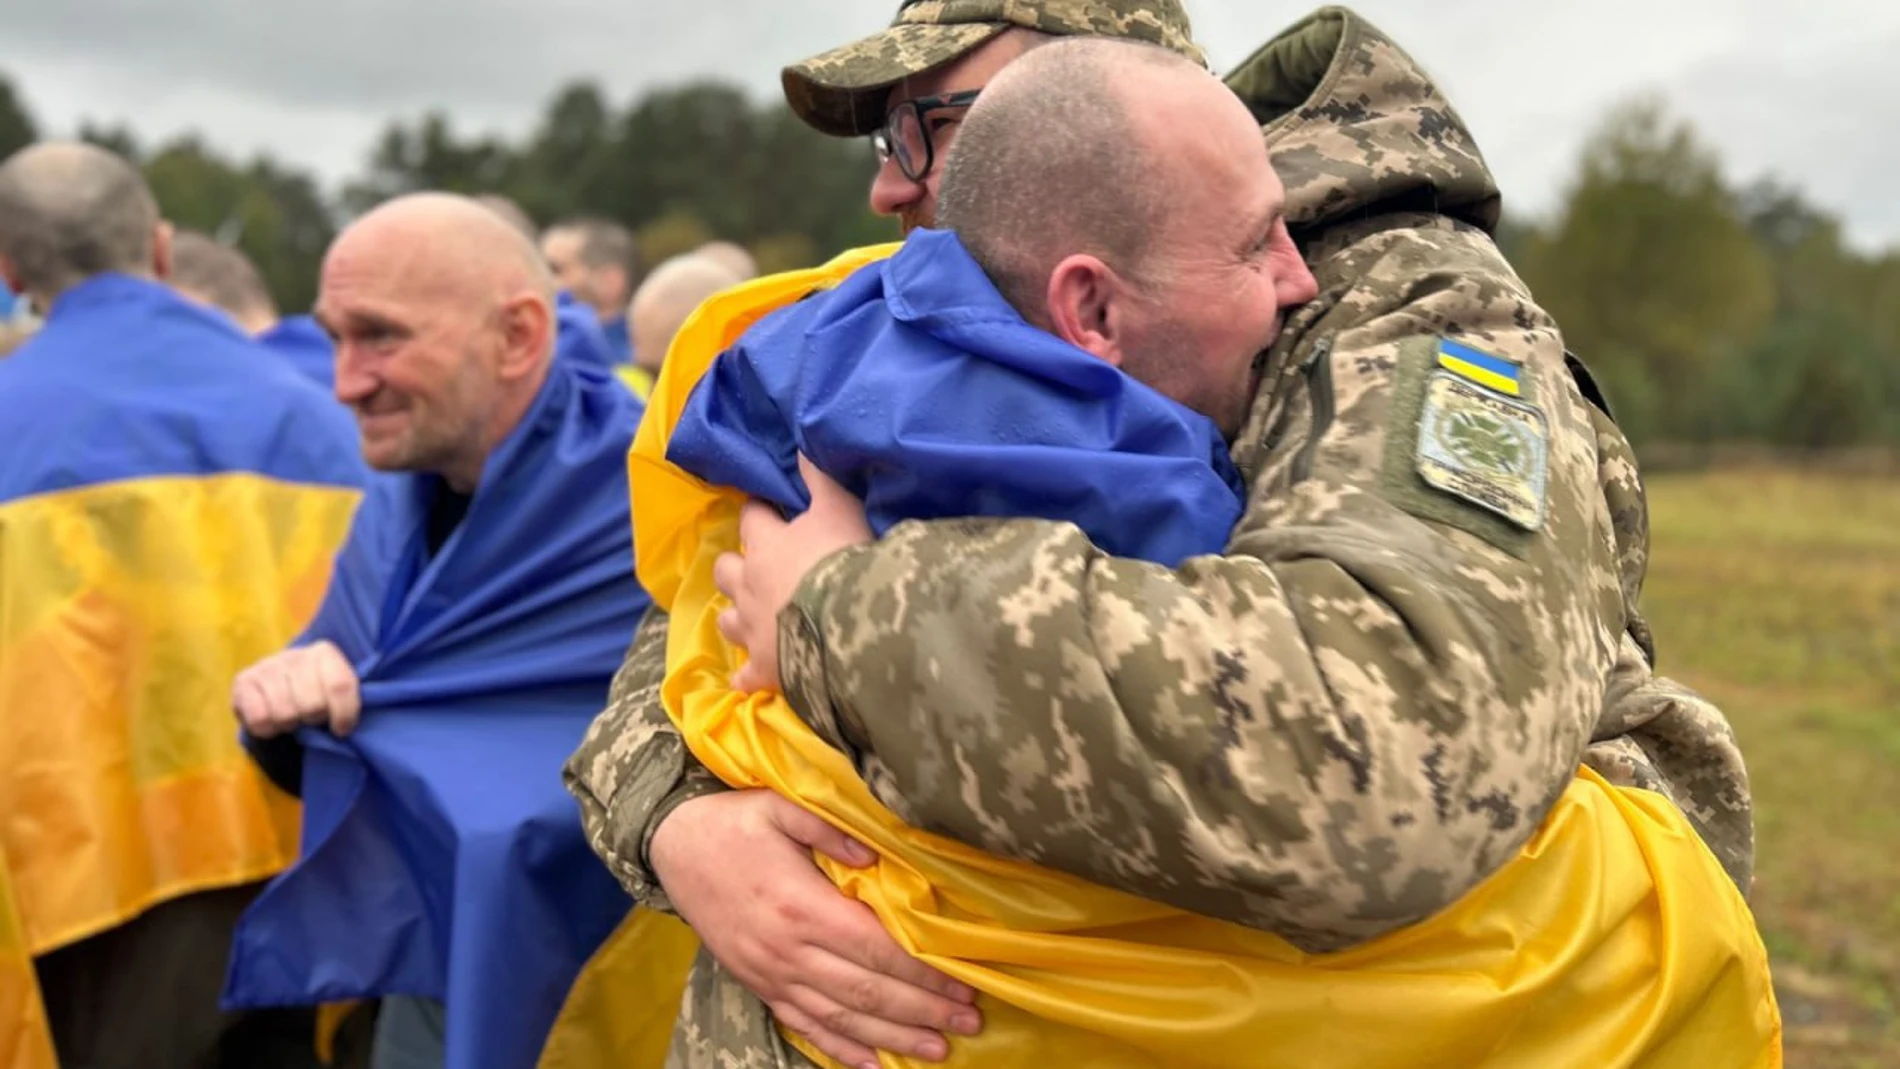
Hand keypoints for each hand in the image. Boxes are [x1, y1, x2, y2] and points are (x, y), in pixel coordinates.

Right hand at [232, 640, 362, 738]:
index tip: (342, 729)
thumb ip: (346, 698)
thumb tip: (347, 723)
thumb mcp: (336, 691)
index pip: (341, 686)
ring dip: (290, 724)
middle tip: (310, 717)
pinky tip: (272, 719)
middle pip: (312, 705)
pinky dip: (268, 729)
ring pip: (285, 713)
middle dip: (313, 719)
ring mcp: (266, 666)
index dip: (344, 714)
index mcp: (325, 652)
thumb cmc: (316, 693)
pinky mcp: (243, 681)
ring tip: (292, 717)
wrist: (278, 688)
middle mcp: (294, 654)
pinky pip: (259, 718)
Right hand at [651, 790, 980, 1066]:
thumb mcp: (780, 806)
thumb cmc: (733, 822)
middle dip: (922, 1010)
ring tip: (936, 1049)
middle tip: (968, 1022)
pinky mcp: (758, 984)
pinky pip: (803, 1024)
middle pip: (866, 990)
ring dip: (892, 1036)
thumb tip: (876, 856)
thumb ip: (830, 830)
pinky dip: (839, 1048)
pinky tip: (872, 1064)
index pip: (875, 948)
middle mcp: (788, 949)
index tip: (962, 984)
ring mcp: (771, 973)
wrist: (671, 846)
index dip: (922, 972)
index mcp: (801, 906)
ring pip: (840, 1016)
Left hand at [715, 455, 871, 691]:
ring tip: (749, 617)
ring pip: (726, 620)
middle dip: (735, 566)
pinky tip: (750, 678)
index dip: (758, 512)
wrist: (851, 625)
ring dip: (735, 616)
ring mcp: (752, 630)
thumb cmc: (844, 559)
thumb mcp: (839, 509)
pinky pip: (745, 676)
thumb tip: (800, 446)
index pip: (752, 518)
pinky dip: (747, 676)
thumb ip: (819, 479)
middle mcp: (749, 585)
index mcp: (767, 545)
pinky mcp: (763, 669)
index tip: (766, 509)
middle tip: (754, 566)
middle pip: (726, 570)